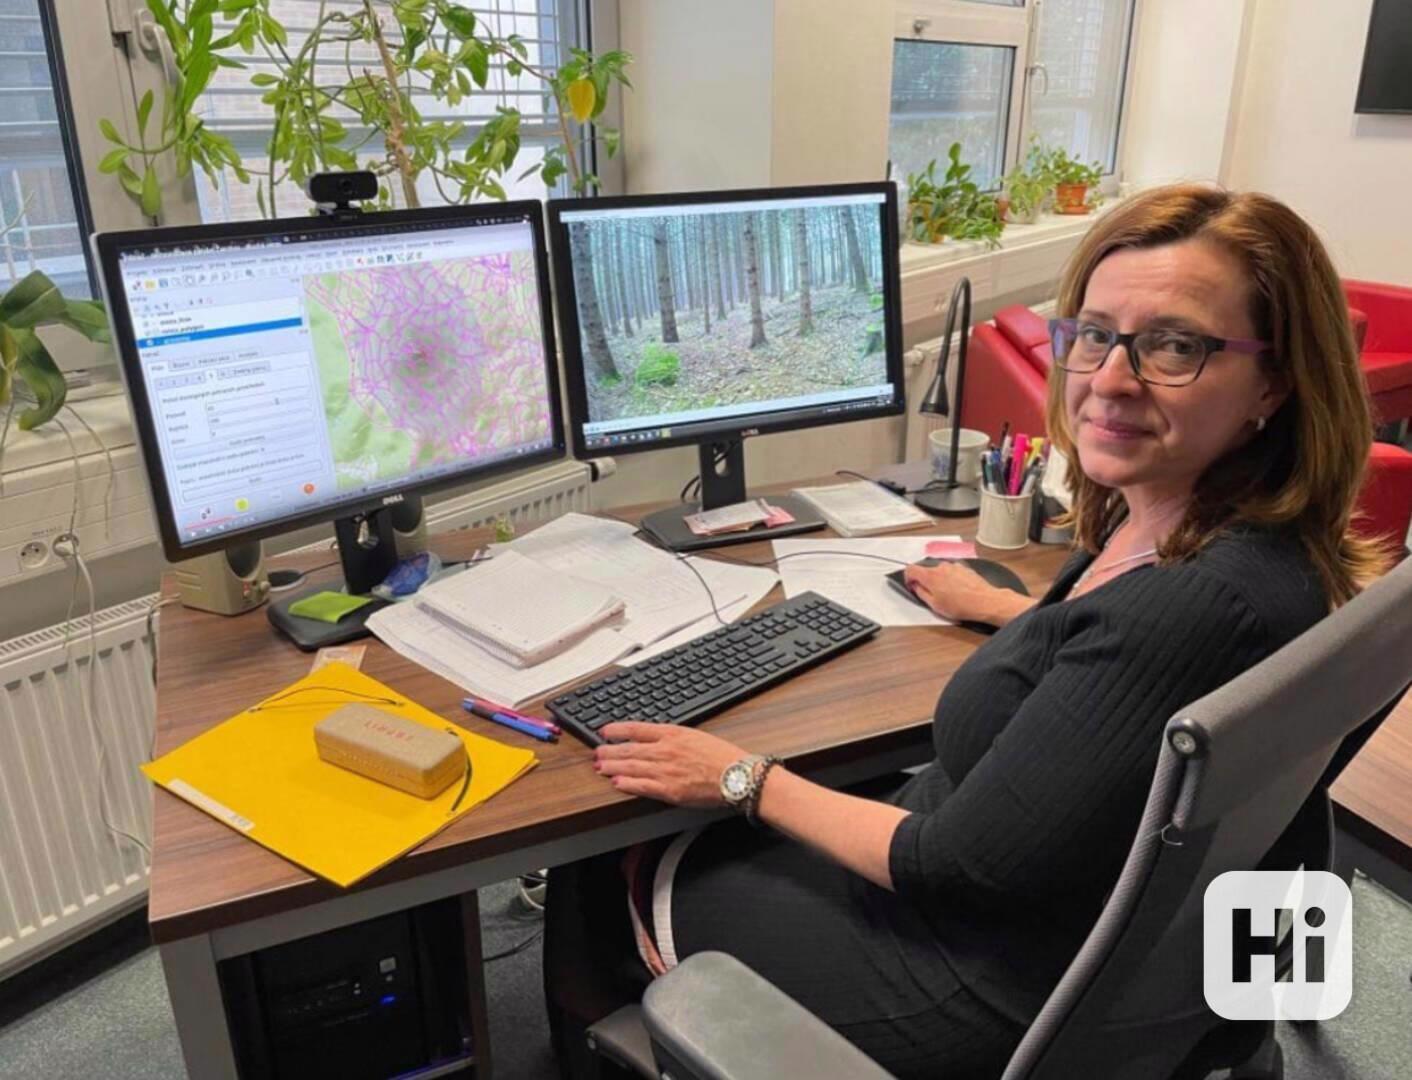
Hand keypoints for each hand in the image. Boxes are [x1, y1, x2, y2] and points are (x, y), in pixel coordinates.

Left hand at [595, 722, 746, 806]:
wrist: (737, 776)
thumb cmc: (722, 757)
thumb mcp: (696, 736)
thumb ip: (674, 738)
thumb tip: (656, 738)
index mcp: (672, 734)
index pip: (636, 729)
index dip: (617, 730)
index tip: (605, 731)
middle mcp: (665, 750)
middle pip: (629, 749)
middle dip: (609, 751)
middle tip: (596, 752)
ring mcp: (666, 771)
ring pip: (631, 767)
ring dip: (612, 767)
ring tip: (599, 767)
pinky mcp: (669, 791)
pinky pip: (642, 787)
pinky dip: (627, 785)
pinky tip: (616, 783)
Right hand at [903, 560, 1004, 623]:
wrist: (984, 602)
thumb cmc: (963, 605)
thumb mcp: (935, 605)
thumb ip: (921, 593)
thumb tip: (915, 587)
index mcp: (931, 576)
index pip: (910, 569)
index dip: (908, 578)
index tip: (911, 584)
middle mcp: (942, 567)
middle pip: (926, 570)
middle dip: (925, 581)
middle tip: (931, 594)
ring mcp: (954, 566)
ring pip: (940, 571)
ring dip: (940, 581)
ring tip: (948, 595)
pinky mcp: (964, 568)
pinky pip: (951, 572)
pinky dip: (951, 580)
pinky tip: (957, 592)